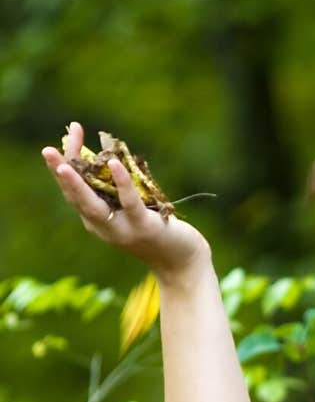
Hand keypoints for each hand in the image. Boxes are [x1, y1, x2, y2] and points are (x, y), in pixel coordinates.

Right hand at [41, 122, 210, 280]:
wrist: (181, 263)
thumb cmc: (157, 231)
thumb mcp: (131, 210)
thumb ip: (117, 192)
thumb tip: (109, 158)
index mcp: (96, 222)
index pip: (73, 192)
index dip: (65, 167)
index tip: (64, 137)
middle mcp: (104, 228)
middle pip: (76, 199)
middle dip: (60, 174)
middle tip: (46, 150)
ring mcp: (122, 230)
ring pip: (93, 206)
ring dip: (77, 185)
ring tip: (64, 164)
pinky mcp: (144, 227)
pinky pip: (130, 203)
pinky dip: (121, 183)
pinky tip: (115, 164)